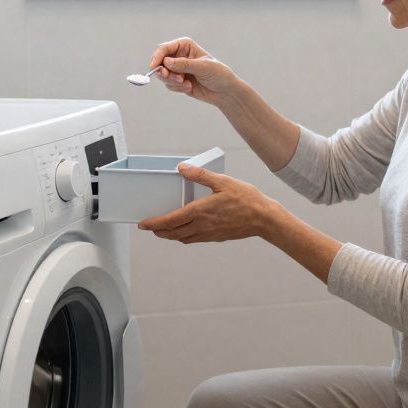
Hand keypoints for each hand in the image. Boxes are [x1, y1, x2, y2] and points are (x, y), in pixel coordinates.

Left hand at [138, 163, 282, 243]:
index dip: (154, 223)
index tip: (143, 224)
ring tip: (165, 230)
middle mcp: (201, 226)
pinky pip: (194, 239)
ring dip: (171, 235)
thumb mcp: (223, 181)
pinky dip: (184, 237)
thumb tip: (182, 168)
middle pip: (173, 233)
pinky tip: (186, 231)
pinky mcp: (216, 237)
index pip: (170, 221)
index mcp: (200, 212)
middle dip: (159, 231)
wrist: (263, 219)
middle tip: (150, 228)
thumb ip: (200, 175)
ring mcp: (209, 234)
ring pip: (183, 238)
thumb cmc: (246, 199)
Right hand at [147, 37, 241, 106]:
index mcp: (184, 46)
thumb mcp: (203, 67)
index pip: (164, 48)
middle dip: (166, 73)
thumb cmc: (218, 74)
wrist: (225, 91)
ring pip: (163, 75)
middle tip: (177, 79)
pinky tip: (189, 87)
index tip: (154, 67)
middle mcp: (178, 55)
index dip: (157, 57)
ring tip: (186, 84)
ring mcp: (177, 69)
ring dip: (173, 82)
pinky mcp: (178, 81)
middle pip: (160, 62)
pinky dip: (177, 88)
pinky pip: (169, 85)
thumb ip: (184, 64)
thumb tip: (166, 62)